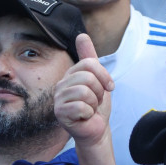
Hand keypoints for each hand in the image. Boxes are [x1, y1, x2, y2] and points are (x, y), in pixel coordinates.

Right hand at [53, 33, 113, 148]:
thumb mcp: (98, 80)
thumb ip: (90, 58)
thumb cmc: (96, 106)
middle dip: (99, 92)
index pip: (89, 64)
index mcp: (70, 75)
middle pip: (88, 77)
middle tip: (95, 101)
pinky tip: (84, 117)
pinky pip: (81, 106)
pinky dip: (89, 113)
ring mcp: (58, 99)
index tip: (107, 87)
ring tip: (90, 109)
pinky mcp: (60, 113)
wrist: (96, 130)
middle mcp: (61, 85)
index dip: (104, 76)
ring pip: (85, 92)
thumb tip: (81, 35)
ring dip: (94, 103)